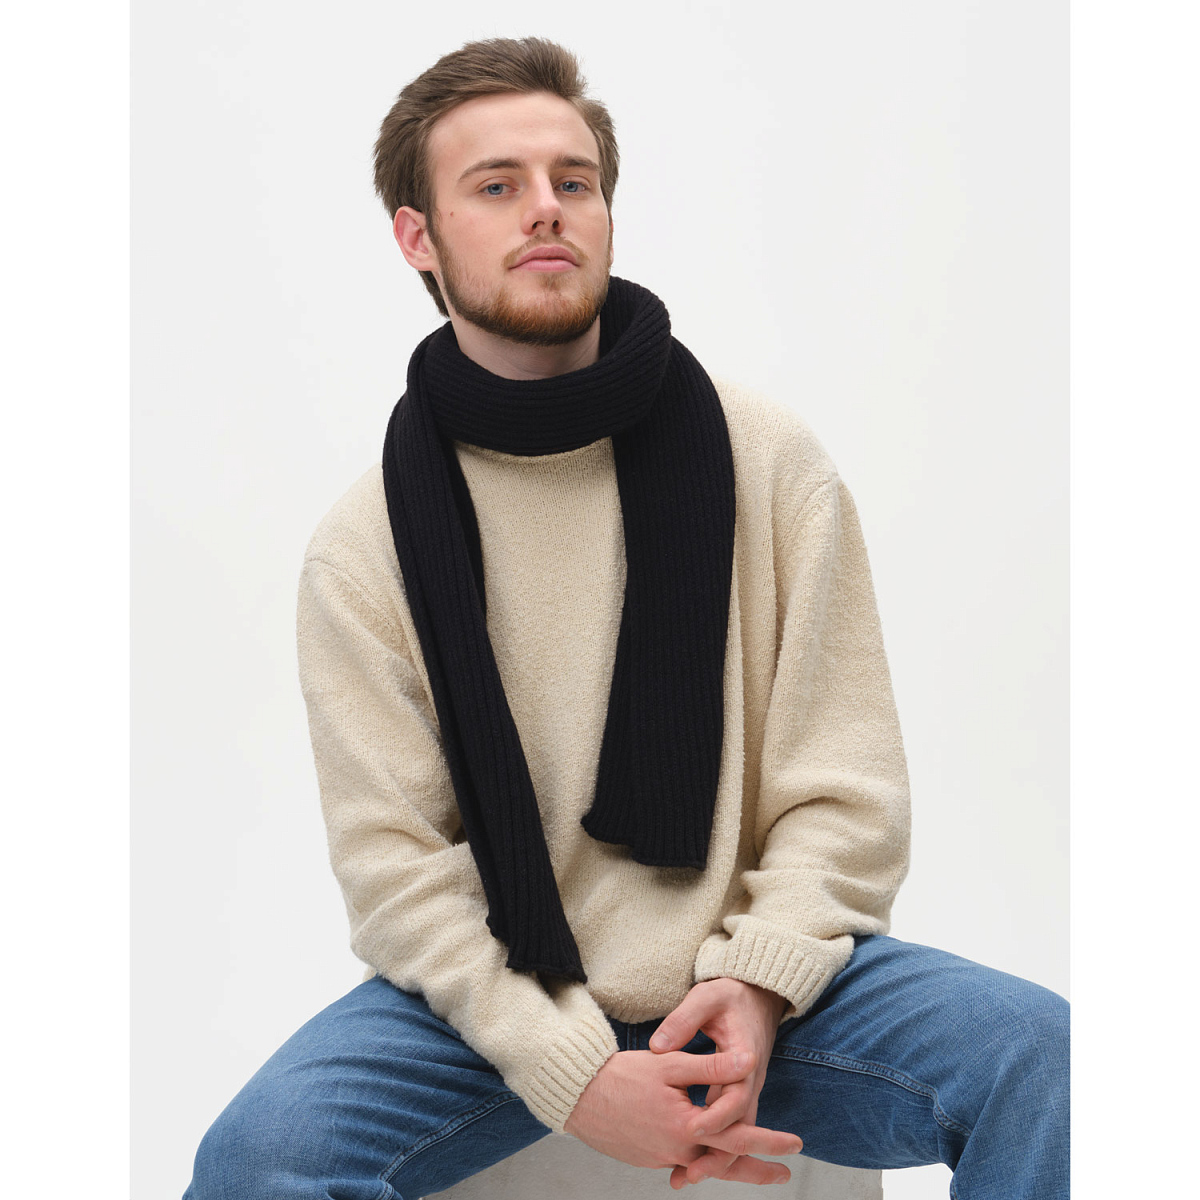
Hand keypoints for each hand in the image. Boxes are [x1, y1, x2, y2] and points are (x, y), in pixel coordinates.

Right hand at [563, 1047, 800, 1185]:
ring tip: (753, 1169)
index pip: (738, 1137)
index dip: (769, 1141)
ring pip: (703, 1165)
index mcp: (687, 1127)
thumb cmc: (622, 1075)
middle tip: (783, 1175)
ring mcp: (660, 1157)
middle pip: (725, 1164)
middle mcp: (677, 1150)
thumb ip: (710, 1066)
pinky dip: (700, 1162)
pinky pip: (682, 1162)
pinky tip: (706, 1157)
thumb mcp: (669, 1063)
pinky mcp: (647, 1157)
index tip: (796, 1145)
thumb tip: (747, 1062)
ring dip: (729, 1167)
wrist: (577, 1096)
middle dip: (756, 1170)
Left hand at [649, 977, 794, 1187]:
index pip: (736, 1094)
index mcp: (745, 1056)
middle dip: (717, 1152)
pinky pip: (728, 1123)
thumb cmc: (730, 994)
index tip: (693, 1126)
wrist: (758, 995)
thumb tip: (658, 1046)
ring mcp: (745, 1088)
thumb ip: (683, 1020)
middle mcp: (750, 1078)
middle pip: (739, 1125)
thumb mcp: (706, 997)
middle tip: (689, 1173)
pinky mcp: (736, 1092)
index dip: (716, 1114)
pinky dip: (712, 1142)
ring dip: (714, 1155)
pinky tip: (688, 1159)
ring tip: (684, 1177)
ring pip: (734, 1130)